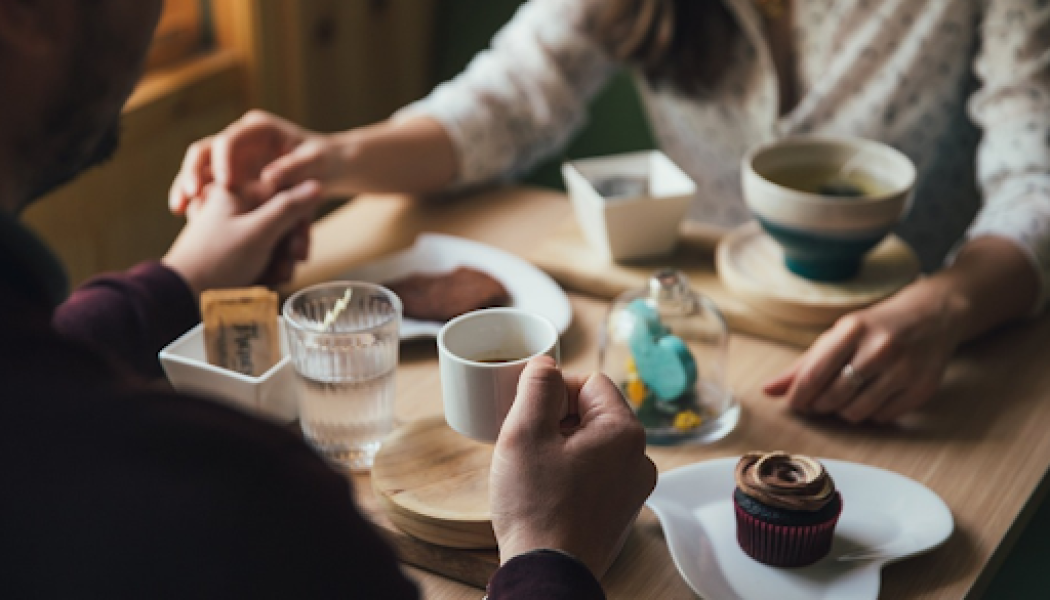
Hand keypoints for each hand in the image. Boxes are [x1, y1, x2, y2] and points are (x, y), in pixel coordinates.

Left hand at [162, 181, 322, 295]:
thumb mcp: (258, 231)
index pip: (284, 194)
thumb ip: (288, 207)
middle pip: (281, 219)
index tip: (297, 243)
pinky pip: (261, 254)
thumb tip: (315, 184)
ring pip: (274, 239)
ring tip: (274, 278)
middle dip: (289, 246)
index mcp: (237, 191)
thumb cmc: (217, 261)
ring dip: (280, 261)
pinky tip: (265, 281)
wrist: (182, 295)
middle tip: (290, 264)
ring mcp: (233, 229)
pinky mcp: (232, 250)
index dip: (297, 219)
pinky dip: (267, 268)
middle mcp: (235, 207)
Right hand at [169, 110, 339, 214]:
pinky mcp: (230, 175)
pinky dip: (196, 199)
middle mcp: (240, 139)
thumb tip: (270, 177)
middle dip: (193, 171)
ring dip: (186, 186)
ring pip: (199, 168)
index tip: (225, 184)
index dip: (223, 160)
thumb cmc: (324, 162)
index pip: (230, 139)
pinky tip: (188, 216)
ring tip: (180, 209)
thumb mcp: (316, 163)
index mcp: (258, 128)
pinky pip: (206, 185)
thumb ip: (295, 168)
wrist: (328, 169)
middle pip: (205, 150)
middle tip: (190, 195)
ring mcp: (232, 157)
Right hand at [490, 356, 656, 579]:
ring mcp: (633, 488)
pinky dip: (572, 474)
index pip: (589, 382)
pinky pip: (597, 474)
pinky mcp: (621, 511)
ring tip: (535, 471)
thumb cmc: (536, 507)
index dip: (554, 391)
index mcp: (624, 432)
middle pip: (593, 413)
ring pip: (593, 444)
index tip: (530, 415)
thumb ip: (537, 386)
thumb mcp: (524, 432)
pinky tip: (547, 492)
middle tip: (528, 444)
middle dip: (557, 420)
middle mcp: (639, 458)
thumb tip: (545, 364)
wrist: (547, 573)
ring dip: (563, 447)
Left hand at [763, 280, 967, 423]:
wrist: (933, 316)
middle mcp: (881, 348)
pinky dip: (870, 414)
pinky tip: (872, 396)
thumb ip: (803, 364)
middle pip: (833, 397)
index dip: (798, 395)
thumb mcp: (839, 335)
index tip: (794, 403)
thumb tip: (768, 390)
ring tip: (845, 397)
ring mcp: (905, 370)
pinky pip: (882, 418)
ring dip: (843, 412)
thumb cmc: (876, 327)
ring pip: (856, 412)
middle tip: (819, 400)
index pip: (814, 373)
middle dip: (819, 405)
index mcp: (854, 330)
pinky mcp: (922, 389)